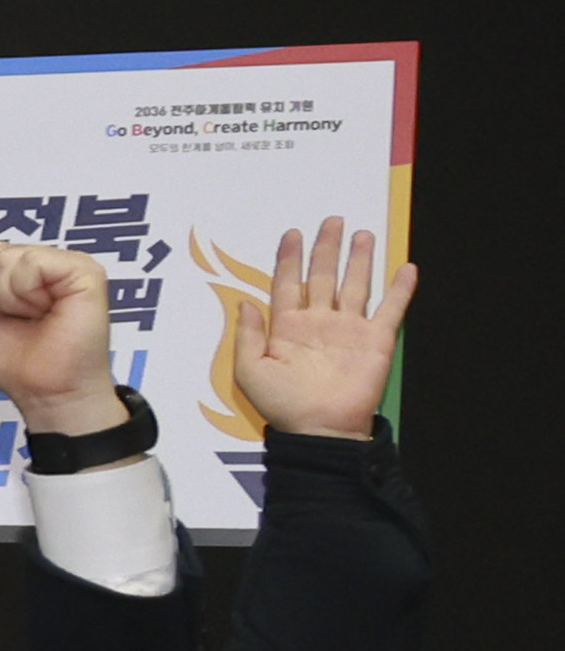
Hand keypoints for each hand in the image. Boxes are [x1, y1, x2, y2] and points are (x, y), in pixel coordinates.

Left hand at [0, 240, 127, 430]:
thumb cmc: (22, 365)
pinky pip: (33, 262)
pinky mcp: (86, 273)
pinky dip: (26, 292)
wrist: (47, 393)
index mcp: (31, 273)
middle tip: (22, 319)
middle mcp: (52, 264)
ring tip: (35, 318)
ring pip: (8, 257)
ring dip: (8, 298)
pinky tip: (45, 311)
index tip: (4, 316)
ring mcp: (72, 265)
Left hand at [224, 215, 413, 437]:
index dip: (290, 258)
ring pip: (356, 285)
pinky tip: (406, 267)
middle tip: (332, 221)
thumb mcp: (250, 370)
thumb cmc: (283, 405)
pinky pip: (391, 309)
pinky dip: (400, 289)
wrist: (321, 429)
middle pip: (324, 276)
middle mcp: (320, 322)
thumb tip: (244, 302)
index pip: (289, 283)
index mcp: (288, 327)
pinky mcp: (376, 340)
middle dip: (327, 248)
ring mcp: (350, 329)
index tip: (292, 234)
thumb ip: (247, 335)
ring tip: (362, 234)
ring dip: (359, 260)